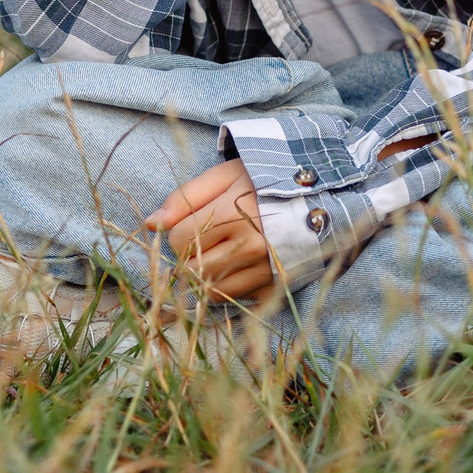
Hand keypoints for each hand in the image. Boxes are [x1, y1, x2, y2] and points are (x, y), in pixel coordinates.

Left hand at [143, 159, 275, 300]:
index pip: (179, 239)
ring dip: (204, 275)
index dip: (178, 231)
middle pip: (191, 269)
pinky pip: (235, 298)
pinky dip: (227, 286)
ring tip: (216, 254)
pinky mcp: (273, 285)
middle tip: (203, 240)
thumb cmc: (267, 180)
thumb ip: (186, 196)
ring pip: (209, 289)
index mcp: (232, 214)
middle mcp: (247, 246)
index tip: (193, 222)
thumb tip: (151, 224)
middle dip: (187, 257)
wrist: (321, 197)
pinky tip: (235, 267)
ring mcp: (262, 269)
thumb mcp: (227, 175)